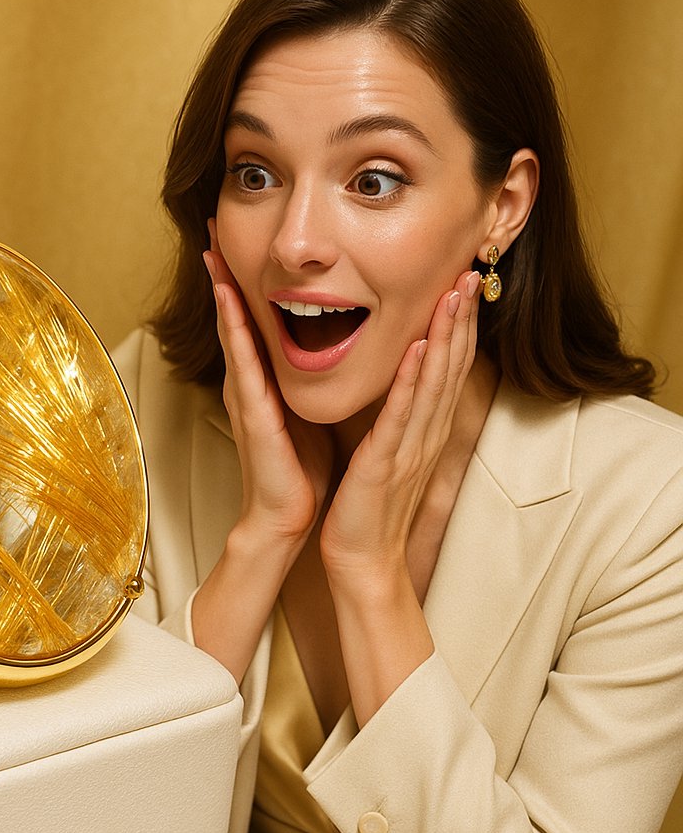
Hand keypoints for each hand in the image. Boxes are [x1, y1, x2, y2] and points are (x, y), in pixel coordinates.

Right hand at [205, 220, 331, 552]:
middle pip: (232, 312)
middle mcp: (248, 381)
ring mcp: (245, 394)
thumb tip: (322, 348)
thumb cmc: (300, 467)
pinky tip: (229, 297)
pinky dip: (234, 327)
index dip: (242, 275)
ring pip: (232, 328)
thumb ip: (302, 381)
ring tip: (211, 245)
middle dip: (223, 267)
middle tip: (210, 220)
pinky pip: (243, 361)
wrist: (287, 517)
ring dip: (221, 285)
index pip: (251, 317)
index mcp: (264, 379)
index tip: (236, 235)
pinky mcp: (252, 411)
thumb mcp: (303, 411)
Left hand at [320, 269, 481, 584]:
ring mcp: (409, 448)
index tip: (462, 284)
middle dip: (461, 318)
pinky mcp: (386, 464)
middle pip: (451, 367)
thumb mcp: (390, 455)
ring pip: (433, 383)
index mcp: (423, 431)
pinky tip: (419, 349)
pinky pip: (401, 416)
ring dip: (446, 336)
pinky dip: (412, 381)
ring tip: (455, 293)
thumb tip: (403, 389)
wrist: (363, 561)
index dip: (458, 327)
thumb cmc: (370, 509)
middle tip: (470, 271)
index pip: (447, 369)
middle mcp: (425, 434)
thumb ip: (400, 422)